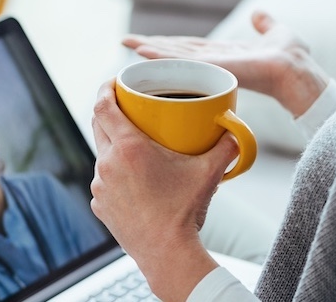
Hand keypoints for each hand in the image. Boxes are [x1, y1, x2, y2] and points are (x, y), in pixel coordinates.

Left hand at [90, 80, 231, 301]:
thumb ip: (226, 147)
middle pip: (98, 125)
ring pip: (102, 154)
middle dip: (109, 111)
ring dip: (114, 146)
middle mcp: (107, 163)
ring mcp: (100, 186)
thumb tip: (236, 131)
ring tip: (136, 147)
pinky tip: (134, 180)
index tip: (113, 81)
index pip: (102, 106)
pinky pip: (104, 180)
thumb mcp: (208, 174)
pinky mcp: (99, 204)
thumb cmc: (185, 212)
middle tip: (127, 107)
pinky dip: (115, 174)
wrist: (167, 254)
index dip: (104, 88)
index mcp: (129, 148)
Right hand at [123, 10, 328, 115]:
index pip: (191, 47)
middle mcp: (214, 61)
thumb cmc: (292, 58)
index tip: (150, 40)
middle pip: (176, 52)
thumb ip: (264, 24)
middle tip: (125, 41)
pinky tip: (143, 51)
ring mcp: (212, 66)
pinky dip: (161, 56)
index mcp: (225, 54)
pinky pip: (182, 61)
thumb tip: (258, 14)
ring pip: (174, 57)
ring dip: (150, 50)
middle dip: (151, 47)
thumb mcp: (276, 32)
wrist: (298, 70)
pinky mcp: (213, 67)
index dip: (170, 43)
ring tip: (127, 43)